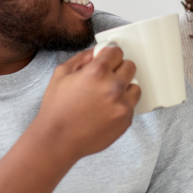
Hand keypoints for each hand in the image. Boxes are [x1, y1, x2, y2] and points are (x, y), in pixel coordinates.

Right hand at [35, 46, 140, 160]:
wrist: (57, 140)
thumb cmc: (56, 109)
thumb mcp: (61, 74)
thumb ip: (82, 58)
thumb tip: (97, 52)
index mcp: (97, 72)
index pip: (117, 52)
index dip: (109, 55)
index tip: (106, 60)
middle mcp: (113, 87)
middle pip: (130, 66)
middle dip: (118, 69)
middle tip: (105, 78)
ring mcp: (122, 105)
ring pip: (135, 86)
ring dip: (124, 87)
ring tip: (107, 95)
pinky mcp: (126, 120)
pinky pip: (132, 105)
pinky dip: (122, 105)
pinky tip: (106, 109)